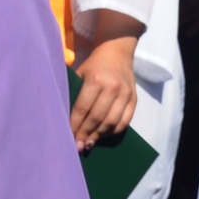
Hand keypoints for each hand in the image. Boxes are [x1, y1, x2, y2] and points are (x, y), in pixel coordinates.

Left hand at [70, 31, 138, 151]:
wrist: (117, 52)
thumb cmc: (93, 65)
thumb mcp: (80, 74)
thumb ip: (74, 93)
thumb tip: (63, 118)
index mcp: (96, 80)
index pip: (83, 108)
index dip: (75, 124)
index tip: (68, 136)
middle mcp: (113, 87)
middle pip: (98, 117)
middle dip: (85, 133)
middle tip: (77, 146)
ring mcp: (126, 94)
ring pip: (112, 121)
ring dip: (99, 135)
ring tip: (89, 143)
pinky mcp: (134, 98)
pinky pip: (125, 120)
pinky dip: (114, 131)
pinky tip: (103, 135)